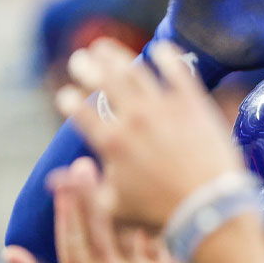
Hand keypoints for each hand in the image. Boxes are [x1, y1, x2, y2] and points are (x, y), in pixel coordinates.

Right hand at [5, 157, 169, 262]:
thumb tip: (8, 249)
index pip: (70, 235)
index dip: (65, 205)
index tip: (60, 179)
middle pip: (99, 224)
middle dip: (91, 191)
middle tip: (84, 163)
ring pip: (128, 227)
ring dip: (122, 197)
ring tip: (117, 170)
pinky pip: (154, 240)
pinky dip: (148, 216)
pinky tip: (146, 192)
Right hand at [59, 38, 244, 226]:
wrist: (210, 209)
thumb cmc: (162, 215)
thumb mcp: (115, 209)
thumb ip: (85, 190)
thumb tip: (54, 179)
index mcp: (112, 143)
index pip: (81, 113)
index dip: (70, 101)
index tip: (65, 95)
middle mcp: (135, 119)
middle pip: (106, 83)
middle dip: (88, 67)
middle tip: (81, 58)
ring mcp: (165, 108)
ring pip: (136, 72)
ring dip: (117, 56)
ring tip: (106, 47)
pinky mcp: (193, 104)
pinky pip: (179, 72)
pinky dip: (167, 57)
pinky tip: (160, 49)